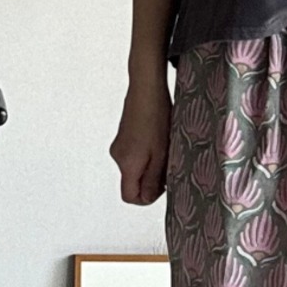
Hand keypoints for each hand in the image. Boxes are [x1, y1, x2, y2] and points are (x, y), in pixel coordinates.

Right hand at [110, 82, 171, 205]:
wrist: (146, 88)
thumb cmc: (156, 118)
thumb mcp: (162, 154)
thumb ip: (153, 180)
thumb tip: (146, 198)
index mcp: (126, 164)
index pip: (129, 197)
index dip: (147, 197)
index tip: (162, 185)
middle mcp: (118, 157)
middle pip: (133, 182)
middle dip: (151, 179)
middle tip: (168, 164)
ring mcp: (119, 146)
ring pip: (135, 168)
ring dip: (151, 164)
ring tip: (164, 147)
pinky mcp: (123, 136)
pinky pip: (135, 155)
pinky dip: (147, 153)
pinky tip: (158, 138)